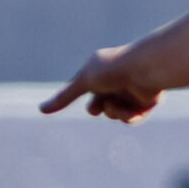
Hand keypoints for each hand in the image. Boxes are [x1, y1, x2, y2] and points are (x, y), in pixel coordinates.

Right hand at [39, 44, 160, 122]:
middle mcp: (117, 80)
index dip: (86, 99)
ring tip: (116, 103)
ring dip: (113, 112)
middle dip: (98, 108)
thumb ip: (64, 97)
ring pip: (116, 114)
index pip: (88, 90)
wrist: (146, 70)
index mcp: (102, 71)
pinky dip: (130, 116)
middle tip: (97, 107)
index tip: (89, 104)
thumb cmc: (113, 70)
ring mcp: (132, 91)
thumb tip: (40, 110)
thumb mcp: (83, 82)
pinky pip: (133, 118)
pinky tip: (133, 111)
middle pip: (101, 105)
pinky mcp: (147, 102)